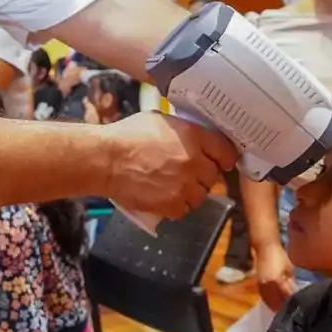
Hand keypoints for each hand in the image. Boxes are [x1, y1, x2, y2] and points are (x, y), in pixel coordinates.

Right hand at [100, 112, 236, 219]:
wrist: (105, 159)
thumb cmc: (127, 136)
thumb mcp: (161, 121)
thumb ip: (184, 131)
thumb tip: (196, 139)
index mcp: (194, 137)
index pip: (227, 152)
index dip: (224, 157)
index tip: (220, 160)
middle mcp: (194, 162)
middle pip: (213, 175)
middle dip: (203, 175)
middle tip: (187, 172)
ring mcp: (184, 185)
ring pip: (201, 195)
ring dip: (191, 192)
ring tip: (175, 186)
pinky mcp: (171, 204)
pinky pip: (185, 210)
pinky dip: (178, 206)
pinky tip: (166, 197)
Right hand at [255, 243, 297, 311]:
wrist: (265, 249)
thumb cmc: (279, 256)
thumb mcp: (288, 269)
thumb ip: (290, 283)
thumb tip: (294, 294)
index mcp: (277, 281)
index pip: (286, 296)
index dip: (292, 302)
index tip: (298, 306)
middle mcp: (268, 285)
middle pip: (277, 301)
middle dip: (284, 307)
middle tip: (292, 311)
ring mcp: (261, 286)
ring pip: (269, 301)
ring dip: (276, 307)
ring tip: (283, 311)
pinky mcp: (258, 285)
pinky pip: (264, 297)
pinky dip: (269, 303)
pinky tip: (274, 305)